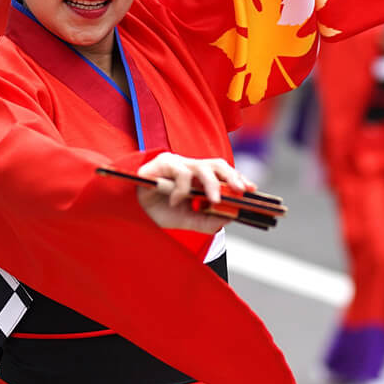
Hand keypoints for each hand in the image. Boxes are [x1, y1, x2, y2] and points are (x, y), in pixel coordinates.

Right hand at [135, 152, 253, 233]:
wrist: (132, 210)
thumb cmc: (157, 211)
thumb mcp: (186, 220)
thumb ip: (206, 221)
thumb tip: (228, 219)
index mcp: (198, 178)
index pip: (223, 174)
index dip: (238, 179)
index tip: (252, 190)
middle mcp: (190, 167)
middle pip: (218, 164)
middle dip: (232, 176)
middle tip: (241, 191)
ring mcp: (177, 163)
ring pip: (203, 166)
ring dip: (212, 185)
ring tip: (215, 201)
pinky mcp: (163, 162)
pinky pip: (182, 172)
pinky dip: (183, 189)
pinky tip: (176, 201)